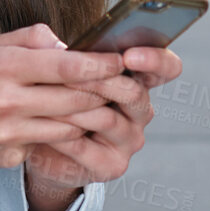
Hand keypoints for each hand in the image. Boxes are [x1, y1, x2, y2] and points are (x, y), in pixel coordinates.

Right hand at [0, 24, 129, 172]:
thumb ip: (33, 40)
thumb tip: (71, 46)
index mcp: (4, 67)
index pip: (68, 66)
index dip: (101, 64)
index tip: (120, 60)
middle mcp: (7, 102)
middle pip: (76, 99)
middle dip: (104, 91)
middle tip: (120, 82)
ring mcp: (9, 134)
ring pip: (70, 126)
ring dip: (89, 114)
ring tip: (100, 101)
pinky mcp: (10, 156)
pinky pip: (50, 142)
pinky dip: (63, 132)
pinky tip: (65, 121)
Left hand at [24, 44, 182, 192]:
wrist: (47, 147)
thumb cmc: (57, 98)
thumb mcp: (64, 70)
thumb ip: (69, 54)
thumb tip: (60, 45)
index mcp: (138, 80)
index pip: (166, 68)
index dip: (154, 60)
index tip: (129, 55)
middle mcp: (141, 111)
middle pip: (134, 92)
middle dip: (99, 80)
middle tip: (69, 74)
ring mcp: (130, 140)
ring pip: (107, 119)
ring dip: (74, 106)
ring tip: (46, 96)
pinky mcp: (112, 165)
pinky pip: (86, 146)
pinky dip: (61, 133)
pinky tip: (43, 122)